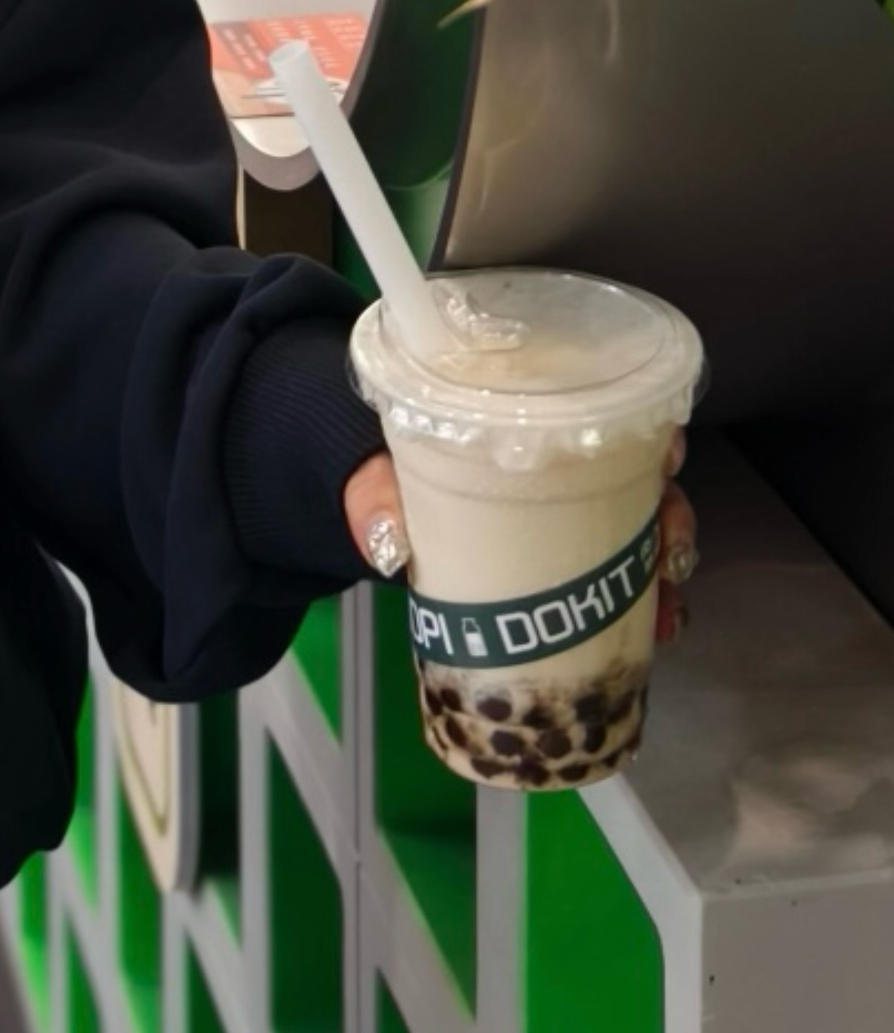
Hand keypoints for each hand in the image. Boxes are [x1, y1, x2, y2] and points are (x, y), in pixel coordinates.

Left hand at [343, 431, 698, 641]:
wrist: (376, 501)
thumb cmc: (391, 466)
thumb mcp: (381, 473)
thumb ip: (377, 497)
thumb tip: (386, 541)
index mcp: (530, 424)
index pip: (607, 414)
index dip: (649, 434)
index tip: (664, 460)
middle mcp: (568, 463)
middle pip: (643, 478)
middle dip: (669, 516)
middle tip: (667, 555)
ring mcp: (575, 515)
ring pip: (643, 533)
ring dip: (662, 570)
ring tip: (667, 611)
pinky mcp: (570, 563)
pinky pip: (623, 579)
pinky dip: (644, 605)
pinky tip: (657, 631)